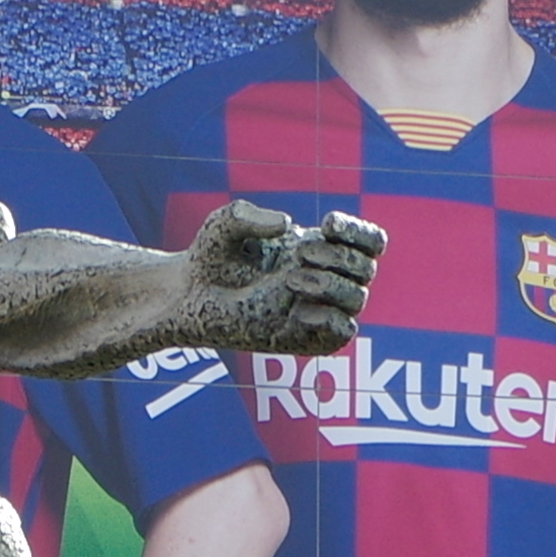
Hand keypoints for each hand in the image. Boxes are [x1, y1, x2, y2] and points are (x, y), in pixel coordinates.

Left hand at [189, 200, 381, 355]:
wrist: (186, 298)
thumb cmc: (210, 258)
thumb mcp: (224, 225)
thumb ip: (248, 216)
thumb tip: (288, 226)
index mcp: (318, 249)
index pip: (369, 242)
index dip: (359, 231)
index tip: (328, 223)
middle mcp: (324, 280)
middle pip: (366, 267)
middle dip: (339, 255)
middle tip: (299, 254)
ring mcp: (316, 311)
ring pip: (357, 298)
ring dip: (331, 284)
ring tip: (290, 280)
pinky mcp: (305, 340)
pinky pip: (342, 333)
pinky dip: (331, 319)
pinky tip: (299, 311)